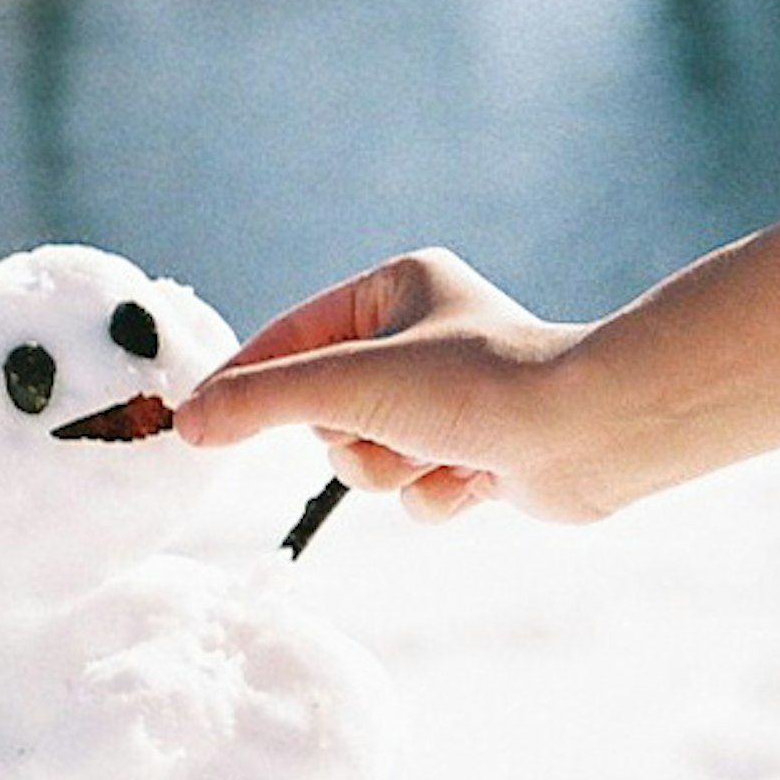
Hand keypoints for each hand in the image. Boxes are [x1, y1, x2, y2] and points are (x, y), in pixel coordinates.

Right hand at [177, 249, 591, 520]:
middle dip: (351, 434)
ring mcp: (451, 397)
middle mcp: (424, 336)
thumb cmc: (479, 385)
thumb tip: (190, 423)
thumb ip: (263, 402)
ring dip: (392, 468)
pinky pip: (415, 488)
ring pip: (368, 455)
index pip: (293, 334)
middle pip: (328, 407)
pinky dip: (436, 492)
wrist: (590, 431)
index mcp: (398, 288)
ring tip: (439, 452)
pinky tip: (478, 477)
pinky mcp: (478, 450)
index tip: (197, 423)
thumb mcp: (352, 382)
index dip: (248, 381)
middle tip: (384, 428)